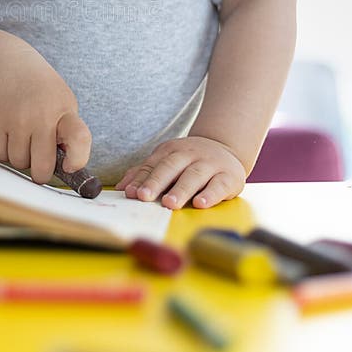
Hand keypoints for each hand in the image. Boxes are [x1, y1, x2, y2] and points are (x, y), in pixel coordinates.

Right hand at [0, 46, 91, 184]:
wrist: (7, 64)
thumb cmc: (41, 89)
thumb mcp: (62, 102)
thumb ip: (67, 131)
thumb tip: (65, 166)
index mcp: (64, 110)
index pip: (79, 138)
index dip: (77, 159)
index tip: (70, 167)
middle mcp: (41, 116)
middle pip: (43, 166)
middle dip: (42, 172)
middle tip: (41, 163)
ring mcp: (16, 120)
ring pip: (19, 162)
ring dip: (21, 156)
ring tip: (23, 136)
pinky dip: (4, 150)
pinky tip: (8, 133)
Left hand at [114, 137, 246, 208]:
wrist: (227, 148)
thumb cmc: (190, 161)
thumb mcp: (167, 160)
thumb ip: (145, 172)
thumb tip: (122, 188)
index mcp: (171, 150)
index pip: (153, 165)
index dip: (141, 179)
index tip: (131, 194)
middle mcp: (190, 154)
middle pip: (171, 167)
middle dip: (156, 182)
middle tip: (145, 197)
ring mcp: (210, 164)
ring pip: (193, 176)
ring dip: (181, 190)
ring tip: (169, 203)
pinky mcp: (229, 176)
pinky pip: (219, 185)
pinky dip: (210, 194)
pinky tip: (200, 203)